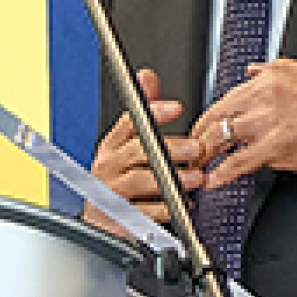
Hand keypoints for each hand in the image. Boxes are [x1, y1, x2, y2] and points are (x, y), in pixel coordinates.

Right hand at [88, 67, 207, 227]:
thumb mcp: (126, 144)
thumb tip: (147, 76)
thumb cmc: (118, 179)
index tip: (175, 108)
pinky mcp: (116, 216)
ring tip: (194, 178)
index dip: (152, 113)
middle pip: (137, 151)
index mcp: (112, 146)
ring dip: (171, 179)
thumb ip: (142, 112)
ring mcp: (110, 191)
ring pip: (139, 181)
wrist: (100, 220)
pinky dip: (162, 209)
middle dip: (169, 148)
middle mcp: (108, 165)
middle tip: (195, 148)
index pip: (130, 122)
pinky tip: (179, 206)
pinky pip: (141, 212)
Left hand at [197, 59, 296, 189]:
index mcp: (269, 80)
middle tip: (189, 151)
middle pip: (216, 118)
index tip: (201, 130)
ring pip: (221, 138)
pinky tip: (215, 181)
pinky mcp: (278, 147)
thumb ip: (275, 70)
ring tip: (196, 168)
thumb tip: (251, 70)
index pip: (224, 99)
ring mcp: (269, 123)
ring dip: (204, 156)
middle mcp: (264, 98)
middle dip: (197, 137)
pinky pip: (239, 162)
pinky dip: (223, 174)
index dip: (207, 119)